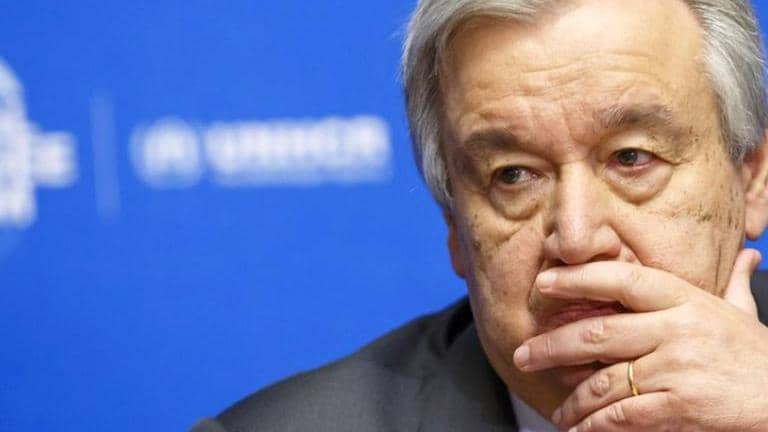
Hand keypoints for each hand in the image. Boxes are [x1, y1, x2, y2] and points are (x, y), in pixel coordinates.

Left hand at [512, 249, 767, 430]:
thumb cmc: (757, 355)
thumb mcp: (742, 312)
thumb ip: (733, 283)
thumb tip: (749, 255)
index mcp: (684, 299)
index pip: (621, 280)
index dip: (577, 278)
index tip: (543, 284)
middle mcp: (676, 328)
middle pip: (597, 333)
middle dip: (551, 346)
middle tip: (523, 355)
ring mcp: (676, 367)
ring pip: (604, 380)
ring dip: (572, 399)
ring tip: (557, 410)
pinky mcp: (680, 405)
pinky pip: (623, 415)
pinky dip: (595, 425)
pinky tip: (580, 430)